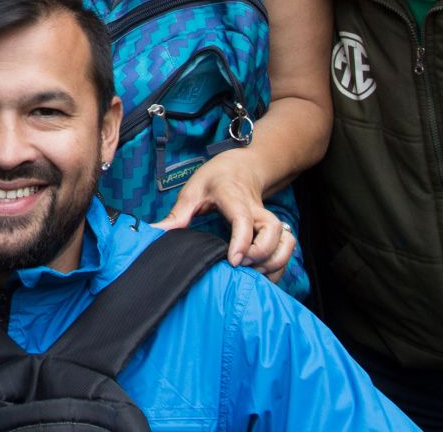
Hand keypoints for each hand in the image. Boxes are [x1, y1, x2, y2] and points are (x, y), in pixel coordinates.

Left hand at [150, 153, 293, 281]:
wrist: (243, 166)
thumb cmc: (216, 178)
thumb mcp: (193, 190)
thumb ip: (177, 214)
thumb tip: (155, 233)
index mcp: (234, 198)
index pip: (243, 219)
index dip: (242, 240)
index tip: (234, 260)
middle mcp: (256, 210)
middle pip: (274, 231)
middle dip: (262, 253)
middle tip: (240, 265)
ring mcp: (268, 220)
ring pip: (286, 241)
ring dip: (274, 261)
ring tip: (253, 273)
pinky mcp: (274, 231)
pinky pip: (287, 249)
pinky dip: (280, 265)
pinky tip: (263, 275)